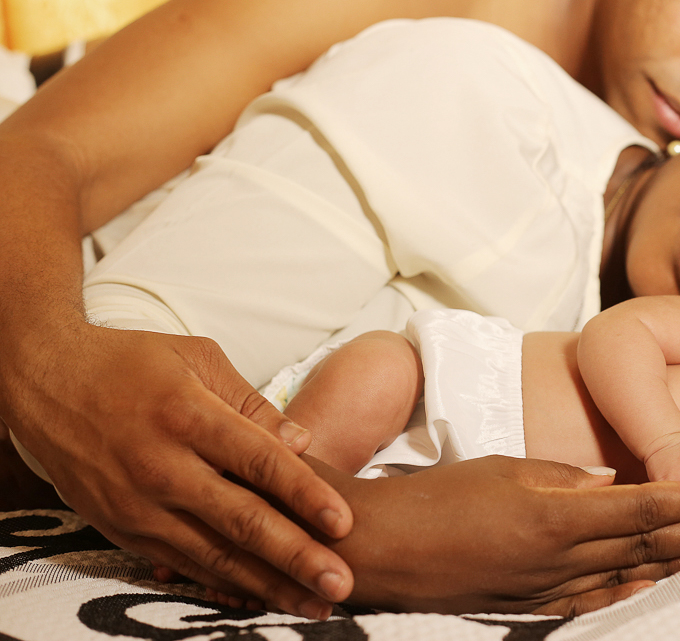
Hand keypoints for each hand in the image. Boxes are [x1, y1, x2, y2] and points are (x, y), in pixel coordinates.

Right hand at [0, 324, 354, 618]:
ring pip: (215, 554)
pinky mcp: (124, 529)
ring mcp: (140, 505)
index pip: (260, 463)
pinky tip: (260, 599)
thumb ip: (251, 404)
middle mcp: (163, 467)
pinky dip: (224, 585)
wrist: (48, 383)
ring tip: (314, 606)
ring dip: (268, 585)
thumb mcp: (197, 358)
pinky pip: (183, 564)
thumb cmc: (133, 363)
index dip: (305, 495)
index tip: (344, 522)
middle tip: (340, 584)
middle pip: (242, 519)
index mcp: (189, 417)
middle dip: (296, 556)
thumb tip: (300, 443)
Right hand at [317, 455, 679, 615]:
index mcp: (552, 515)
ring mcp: (545, 587)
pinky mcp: (529, 604)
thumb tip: (612, 481)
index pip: (637, 509)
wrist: (380, 549)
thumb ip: (562, 475)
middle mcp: (557, 557)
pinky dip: (629, 591)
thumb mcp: (502, 468)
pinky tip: (653, 585)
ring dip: (675, 563)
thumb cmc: (435, 497)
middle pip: (643, 546)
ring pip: (626, 574)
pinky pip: (592, 598)